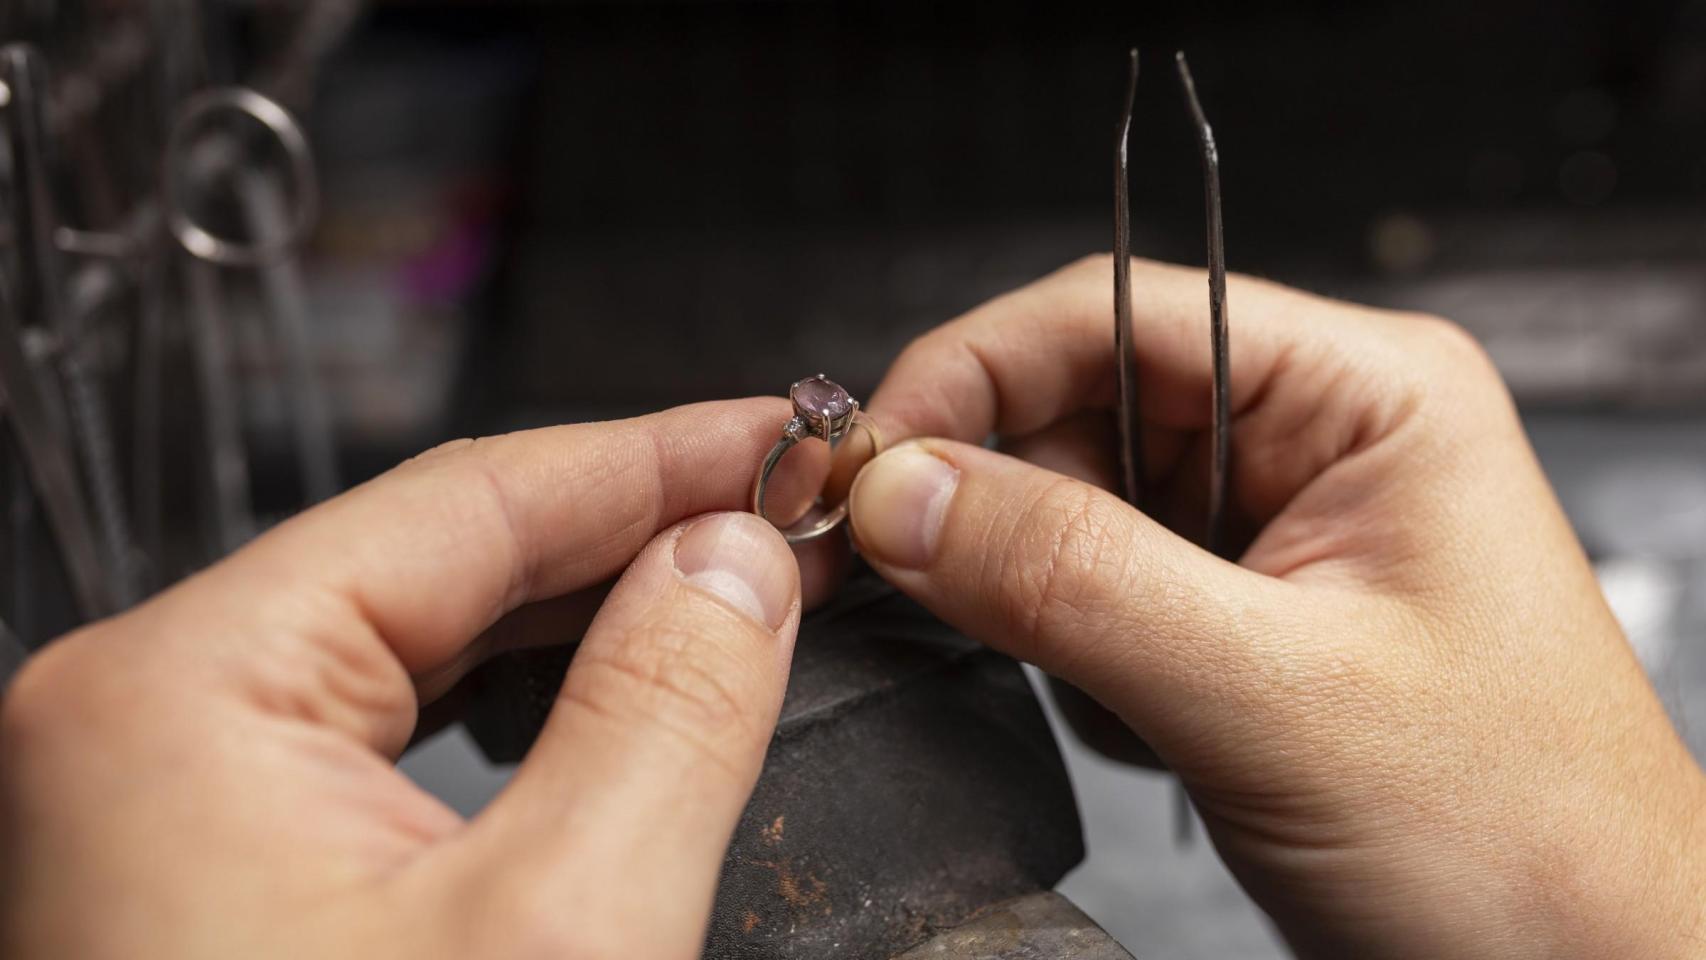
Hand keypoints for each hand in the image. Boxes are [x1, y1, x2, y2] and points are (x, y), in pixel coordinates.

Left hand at [0, 400, 837, 959]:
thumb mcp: (559, 938)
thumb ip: (666, 710)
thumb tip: (738, 560)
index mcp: (180, 693)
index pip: (467, 499)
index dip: (655, 456)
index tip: (782, 436)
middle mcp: (148, 723)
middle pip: (441, 558)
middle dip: (631, 528)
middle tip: (789, 507)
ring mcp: (174, 799)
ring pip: (423, 642)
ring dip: (588, 610)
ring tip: (736, 580)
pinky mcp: (225, 873)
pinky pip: (396, 732)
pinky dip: (525, 702)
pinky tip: (623, 685)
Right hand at [847, 255, 1705, 958]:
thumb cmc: (1522, 838)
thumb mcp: (1274, 695)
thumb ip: (1074, 579)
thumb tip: (907, 493)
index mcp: (1364, 395)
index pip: (1113, 315)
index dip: (970, 369)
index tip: (866, 455)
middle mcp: (1311, 442)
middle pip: (1075, 404)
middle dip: (989, 495)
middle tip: (911, 571)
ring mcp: (1268, 532)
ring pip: (1068, 505)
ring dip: (1039, 595)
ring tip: (1110, 688)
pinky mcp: (1233, 616)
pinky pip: (1088, 593)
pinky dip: (1070, 655)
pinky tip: (1140, 717)